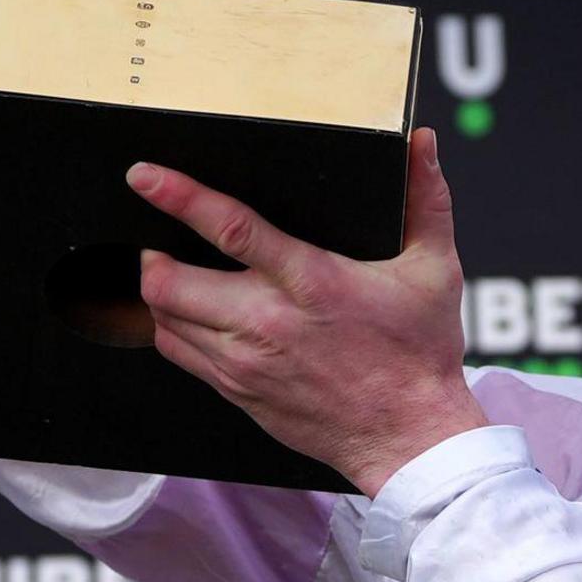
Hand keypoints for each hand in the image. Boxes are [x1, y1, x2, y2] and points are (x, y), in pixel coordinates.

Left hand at [130, 129, 489, 494]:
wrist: (409, 437)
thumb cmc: (420, 355)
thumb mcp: (435, 270)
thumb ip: (426, 200)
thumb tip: (423, 144)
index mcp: (313, 283)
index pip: (232, 230)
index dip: (181, 197)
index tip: (146, 176)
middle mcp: (269, 324)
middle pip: (170, 283)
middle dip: (150, 254)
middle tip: (156, 238)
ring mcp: (247, 364)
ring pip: (165, 319)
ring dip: (157, 291)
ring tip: (167, 271)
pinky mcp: (238, 391)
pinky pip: (178, 354)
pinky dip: (170, 328)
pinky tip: (187, 314)